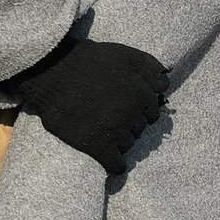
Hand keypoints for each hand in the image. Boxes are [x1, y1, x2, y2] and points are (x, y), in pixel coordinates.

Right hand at [14, 37, 168, 174]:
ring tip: (101, 131)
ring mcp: (117, 130)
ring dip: (118, 141)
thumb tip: (165, 83)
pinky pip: (116, 165)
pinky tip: (108, 159)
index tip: (126, 107)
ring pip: (128, 145)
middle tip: (109, 116)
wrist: (54, 71)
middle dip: (128, 123)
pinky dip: (114, 165)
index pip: (153, 111)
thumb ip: (151, 68)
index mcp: (142, 91)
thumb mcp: (127, 55)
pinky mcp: (98, 145)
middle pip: (140, 128)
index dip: (139, 109)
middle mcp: (133, 112)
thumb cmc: (90, 61)